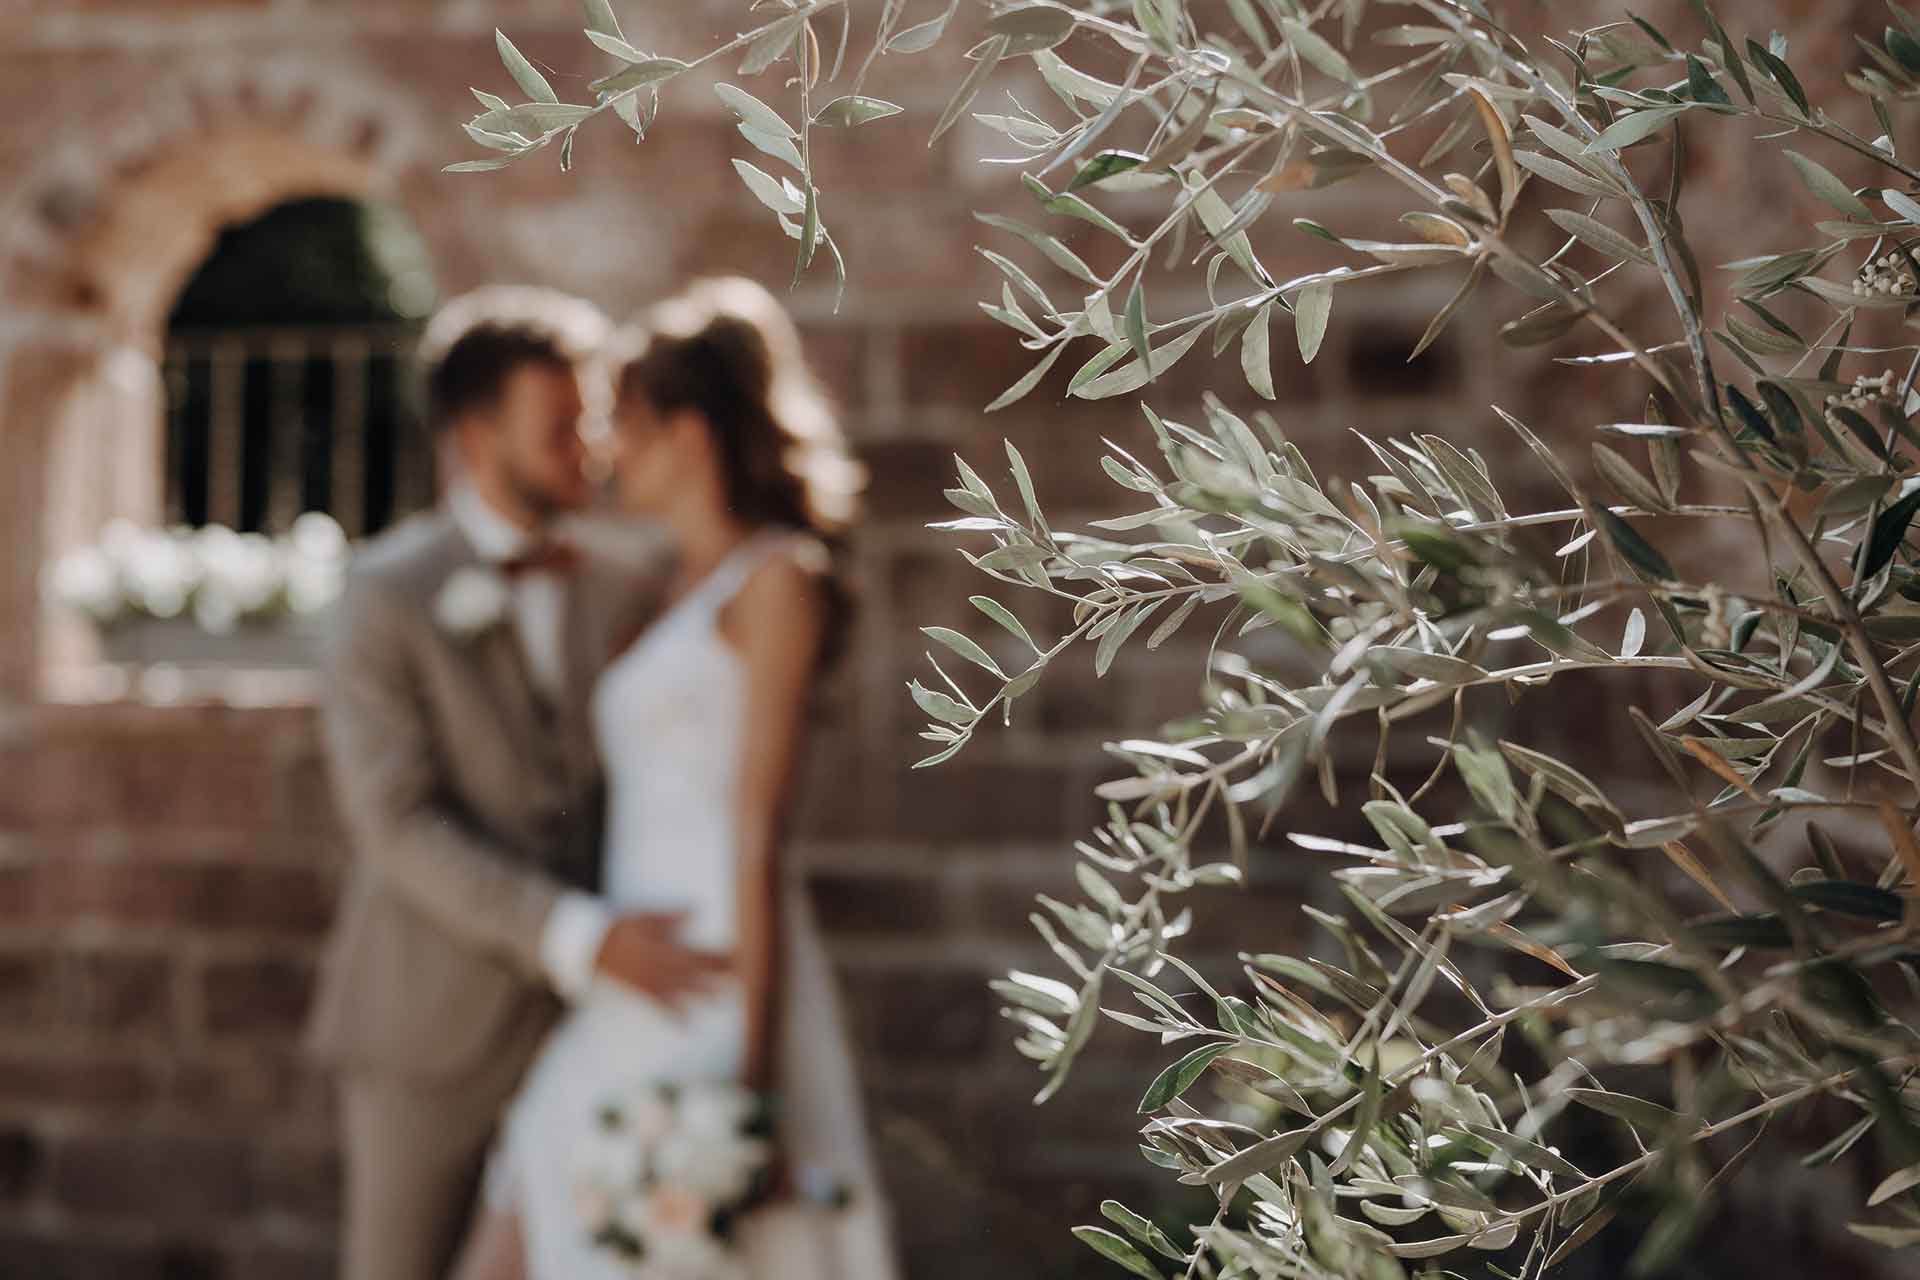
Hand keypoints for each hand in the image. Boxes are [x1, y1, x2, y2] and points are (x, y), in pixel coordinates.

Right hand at [592, 913, 731, 1009]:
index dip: (718, 955)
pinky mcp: (642, 991)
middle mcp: (662, 966)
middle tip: (740, 978)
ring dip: (703, 995)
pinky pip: (660, 1007)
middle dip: (717, 975)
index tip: (737, 955)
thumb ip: (671, 917)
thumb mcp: (645, 918)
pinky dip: (674, 1017)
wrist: (591, 947)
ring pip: (683, 990)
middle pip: (696, 972)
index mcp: (665, 947)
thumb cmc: (618, 929)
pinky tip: (687, 1027)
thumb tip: (697, 909)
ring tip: (722, 999)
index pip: (699, 952)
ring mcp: (652, 981)